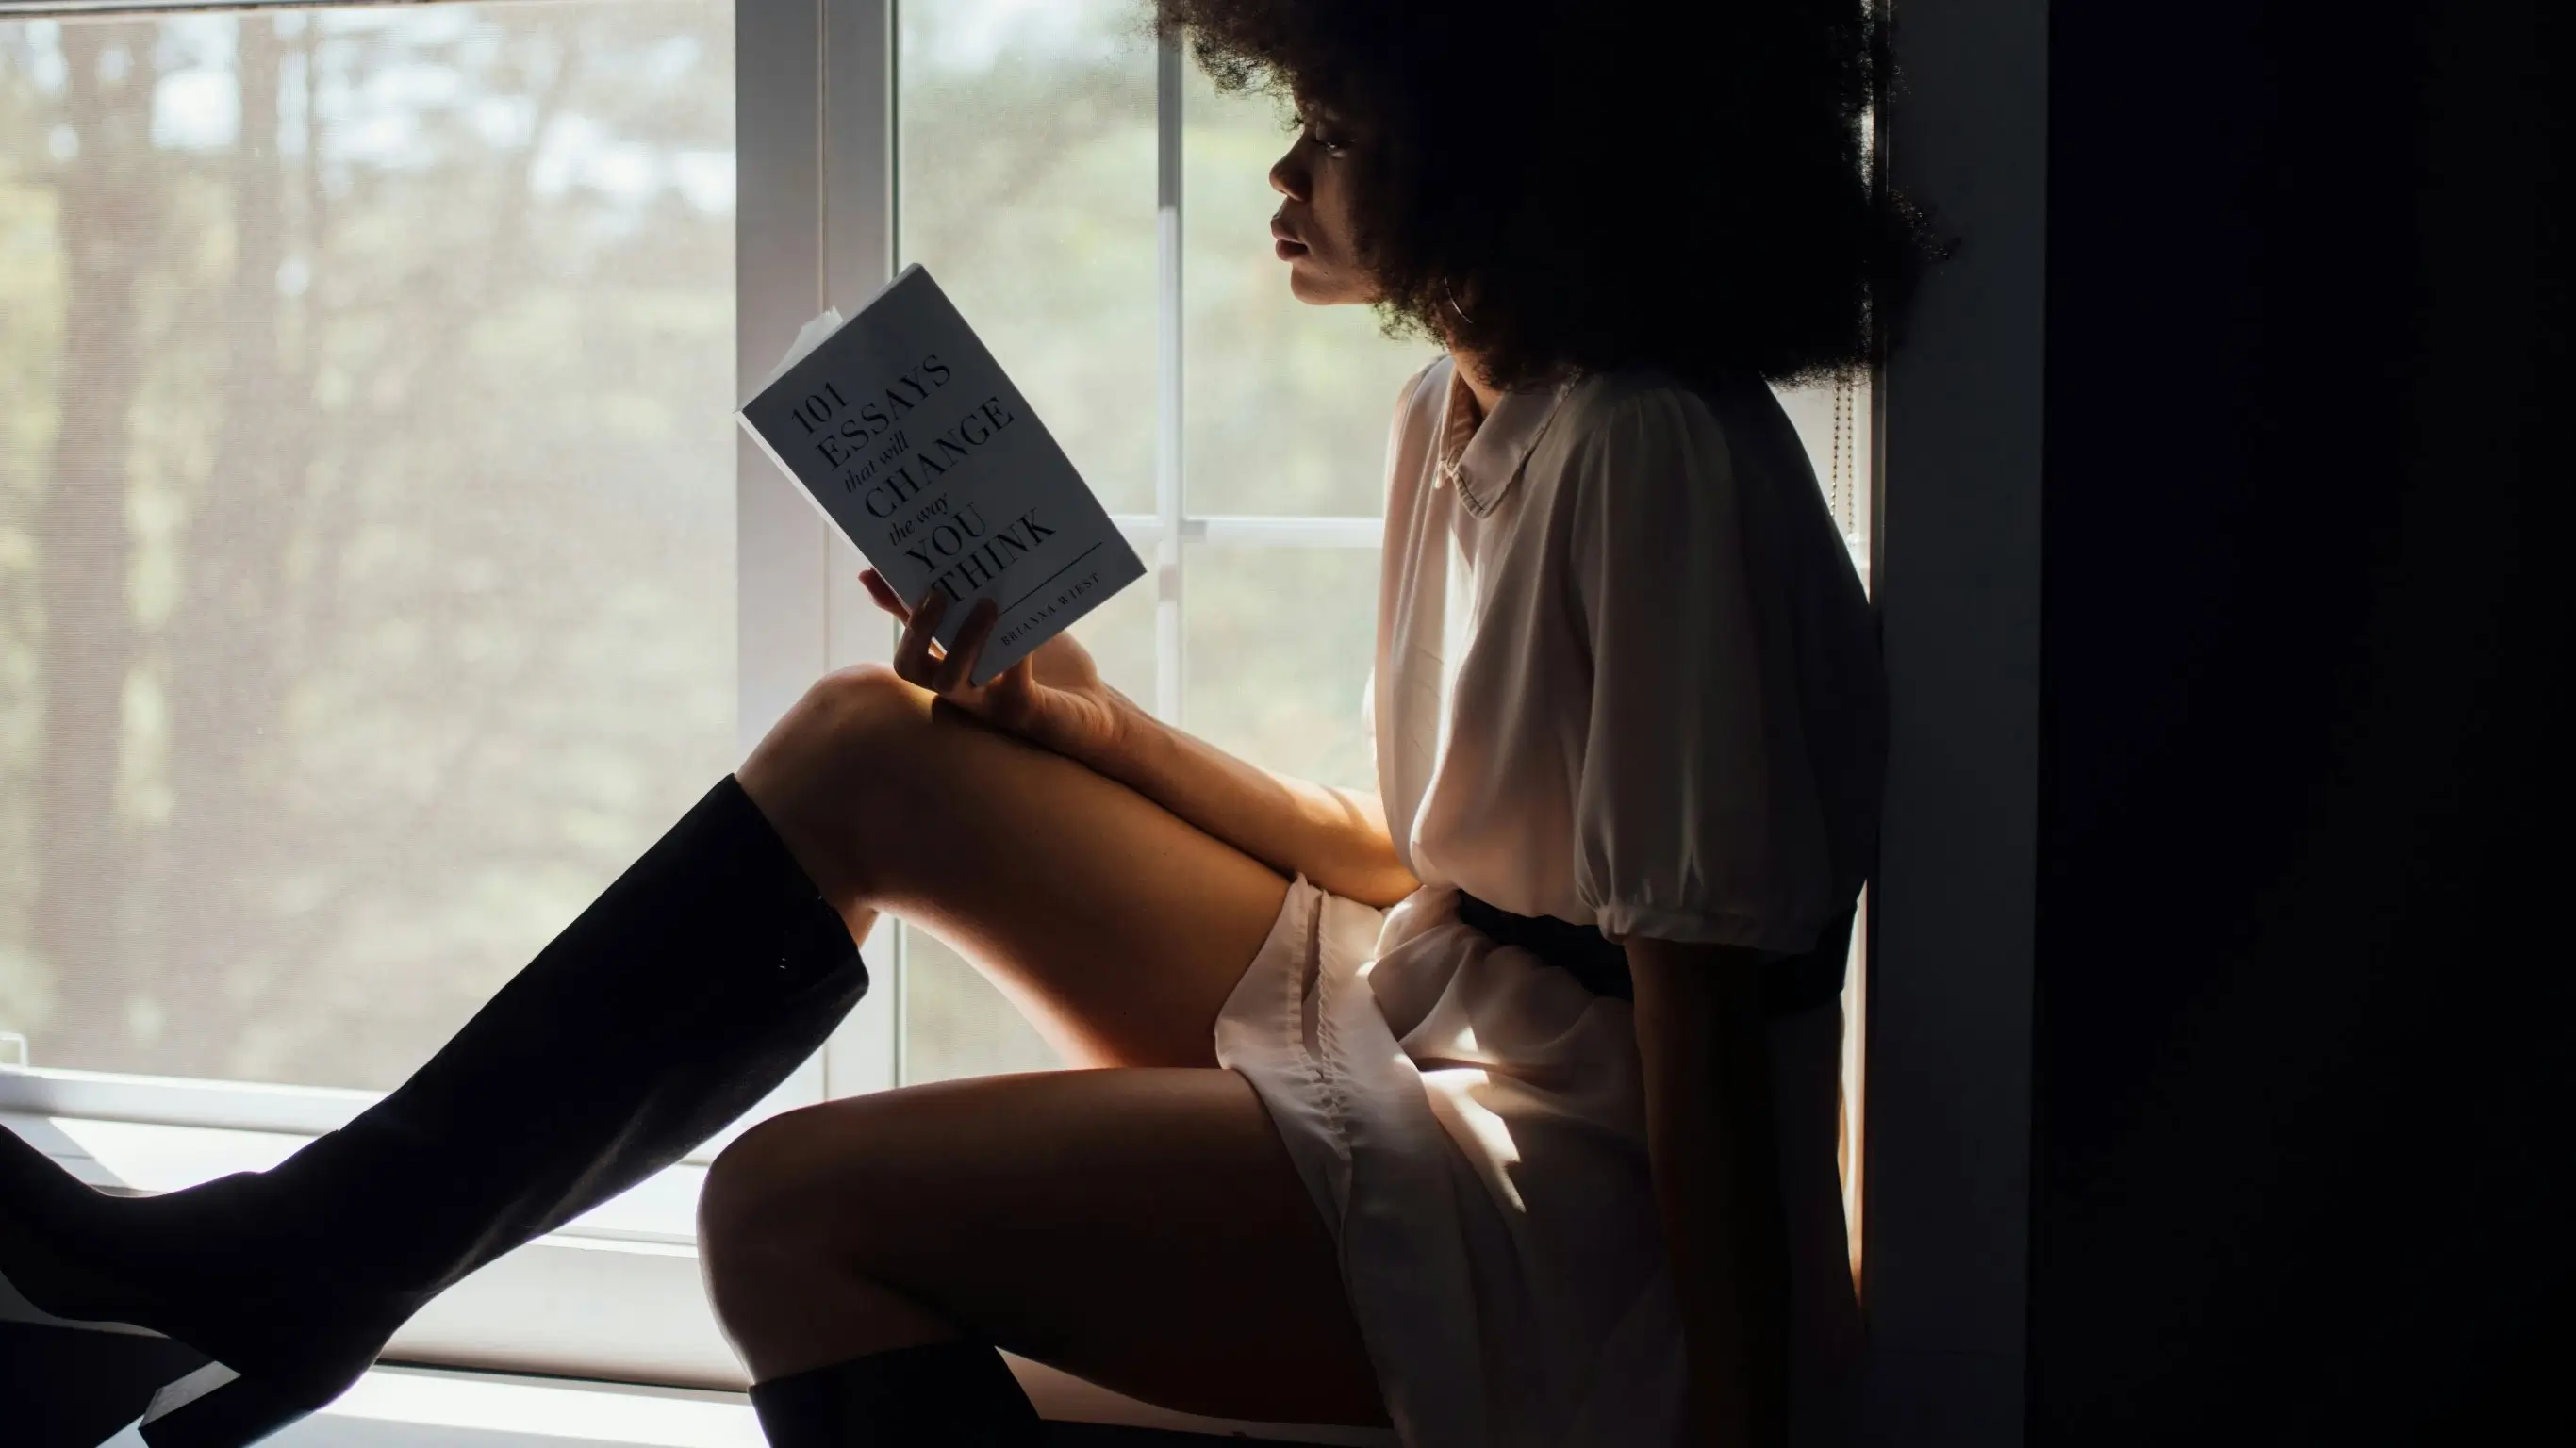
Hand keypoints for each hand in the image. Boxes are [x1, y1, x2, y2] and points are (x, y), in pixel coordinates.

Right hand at [862, 568, 1133, 766]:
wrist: (1095, 709)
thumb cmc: (1048, 667)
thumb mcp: (1012, 627)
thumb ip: (981, 604)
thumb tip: (955, 564)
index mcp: (951, 666)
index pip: (909, 636)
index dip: (892, 607)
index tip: (874, 571)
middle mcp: (959, 691)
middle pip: (910, 668)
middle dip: (917, 629)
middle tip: (937, 592)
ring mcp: (987, 706)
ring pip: (950, 682)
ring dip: (965, 640)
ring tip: (987, 604)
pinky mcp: (1022, 714)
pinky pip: (1011, 687)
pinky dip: (1016, 658)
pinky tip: (1028, 635)